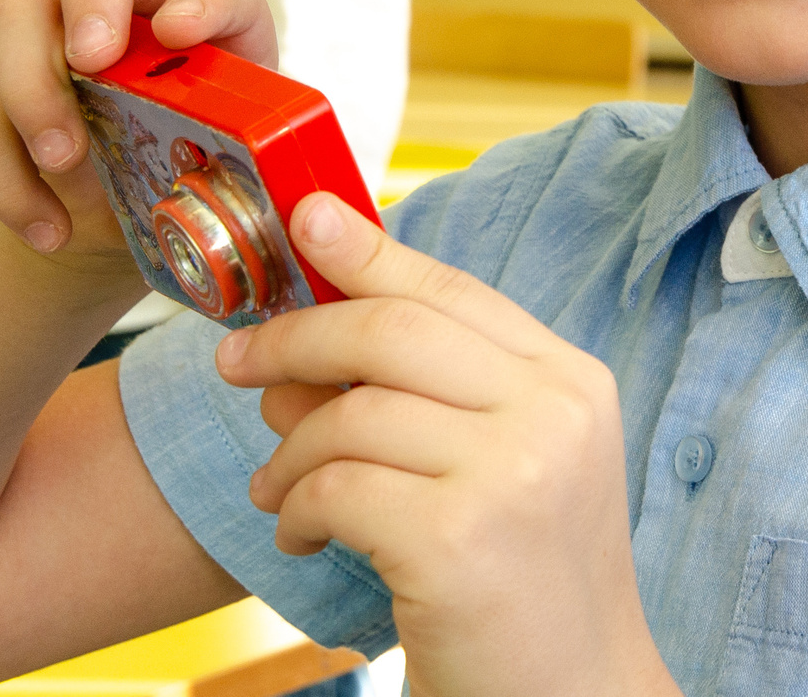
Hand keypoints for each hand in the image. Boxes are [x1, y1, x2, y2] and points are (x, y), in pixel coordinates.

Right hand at [0, 0, 283, 283]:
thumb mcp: (224, 175)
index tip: (181, 35)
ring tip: (63, 165)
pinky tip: (46, 226)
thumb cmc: (185, 185)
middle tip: (91, 60)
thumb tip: (247, 167)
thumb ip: (238, 159)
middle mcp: (133, 5)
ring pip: (17, 8)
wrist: (115, 228)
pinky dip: (3, 170)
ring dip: (31, 89)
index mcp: (206, 26)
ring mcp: (58, 30)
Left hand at [222, 194, 679, 696]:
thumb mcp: (499, 468)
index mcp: (571, 382)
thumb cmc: (520, 586)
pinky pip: (335, 489)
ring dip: (289, 452)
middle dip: (297, 336)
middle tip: (236, 361)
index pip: (454, 290)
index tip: (304, 220)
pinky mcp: (458, 542)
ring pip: (351, 414)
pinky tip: (301, 535)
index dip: (371, 250)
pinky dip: (296, 508)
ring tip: (276, 492)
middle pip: (393, 329)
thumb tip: (299, 336)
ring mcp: (514, 475)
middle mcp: (554, 414)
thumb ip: (424, 395)